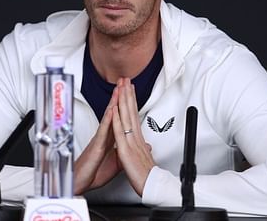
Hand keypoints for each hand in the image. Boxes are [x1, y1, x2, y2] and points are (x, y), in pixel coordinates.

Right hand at [74, 88, 120, 193]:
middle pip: (114, 112)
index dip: (125, 104)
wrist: (80, 183)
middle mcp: (104, 135)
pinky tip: (112, 110)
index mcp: (109, 138)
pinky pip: (103, 130)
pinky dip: (108, 119)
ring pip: (109, 117)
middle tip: (124, 81)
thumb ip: (125, 153)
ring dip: (114, 102)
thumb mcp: (116, 162)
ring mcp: (100, 138)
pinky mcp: (96, 145)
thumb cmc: (94, 172)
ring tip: (119, 88)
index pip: (119, 117)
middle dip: (120, 96)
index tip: (130, 91)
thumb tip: (135, 149)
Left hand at [112, 78, 154, 195]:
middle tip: (126, 79)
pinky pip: (120, 132)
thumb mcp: (143, 159)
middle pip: (131, 111)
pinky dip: (117, 120)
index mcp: (137, 139)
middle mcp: (134, 137)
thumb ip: (143, 150)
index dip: (131, 100)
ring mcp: (130, 142)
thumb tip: (146, 145)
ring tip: (121, 87)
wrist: (151, 187)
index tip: (130, 88)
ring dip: (123, 101)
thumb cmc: (146, 176)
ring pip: (126, 117)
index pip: (134, 114)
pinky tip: (114, 109)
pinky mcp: (125, 150)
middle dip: (128, 94)